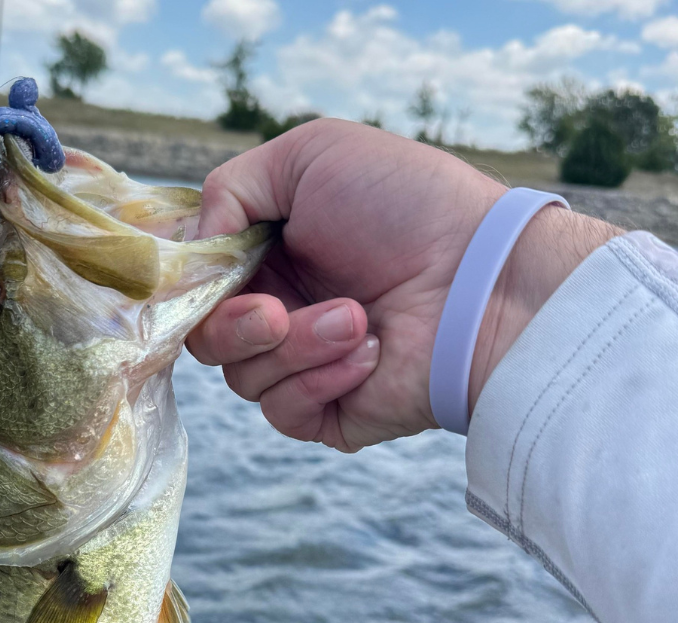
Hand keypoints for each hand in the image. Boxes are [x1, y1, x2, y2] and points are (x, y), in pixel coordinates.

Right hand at [186, 120, 619, 450]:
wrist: (483, 279)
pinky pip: (283, 413)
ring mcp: (302, 365)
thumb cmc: (408, 206)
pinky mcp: (327, 413)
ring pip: (243, 378)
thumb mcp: (312, 155)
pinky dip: (318, 381)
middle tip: (278, 312)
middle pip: (206, 341)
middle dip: (236, 326)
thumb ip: (230, 189)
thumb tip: (196, 247)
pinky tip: (369, 353)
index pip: (198, 286)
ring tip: (359, 318)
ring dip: (298, 346)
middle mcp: (280, 312)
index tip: (211, 277)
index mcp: (270, 256)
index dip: (193, 287)